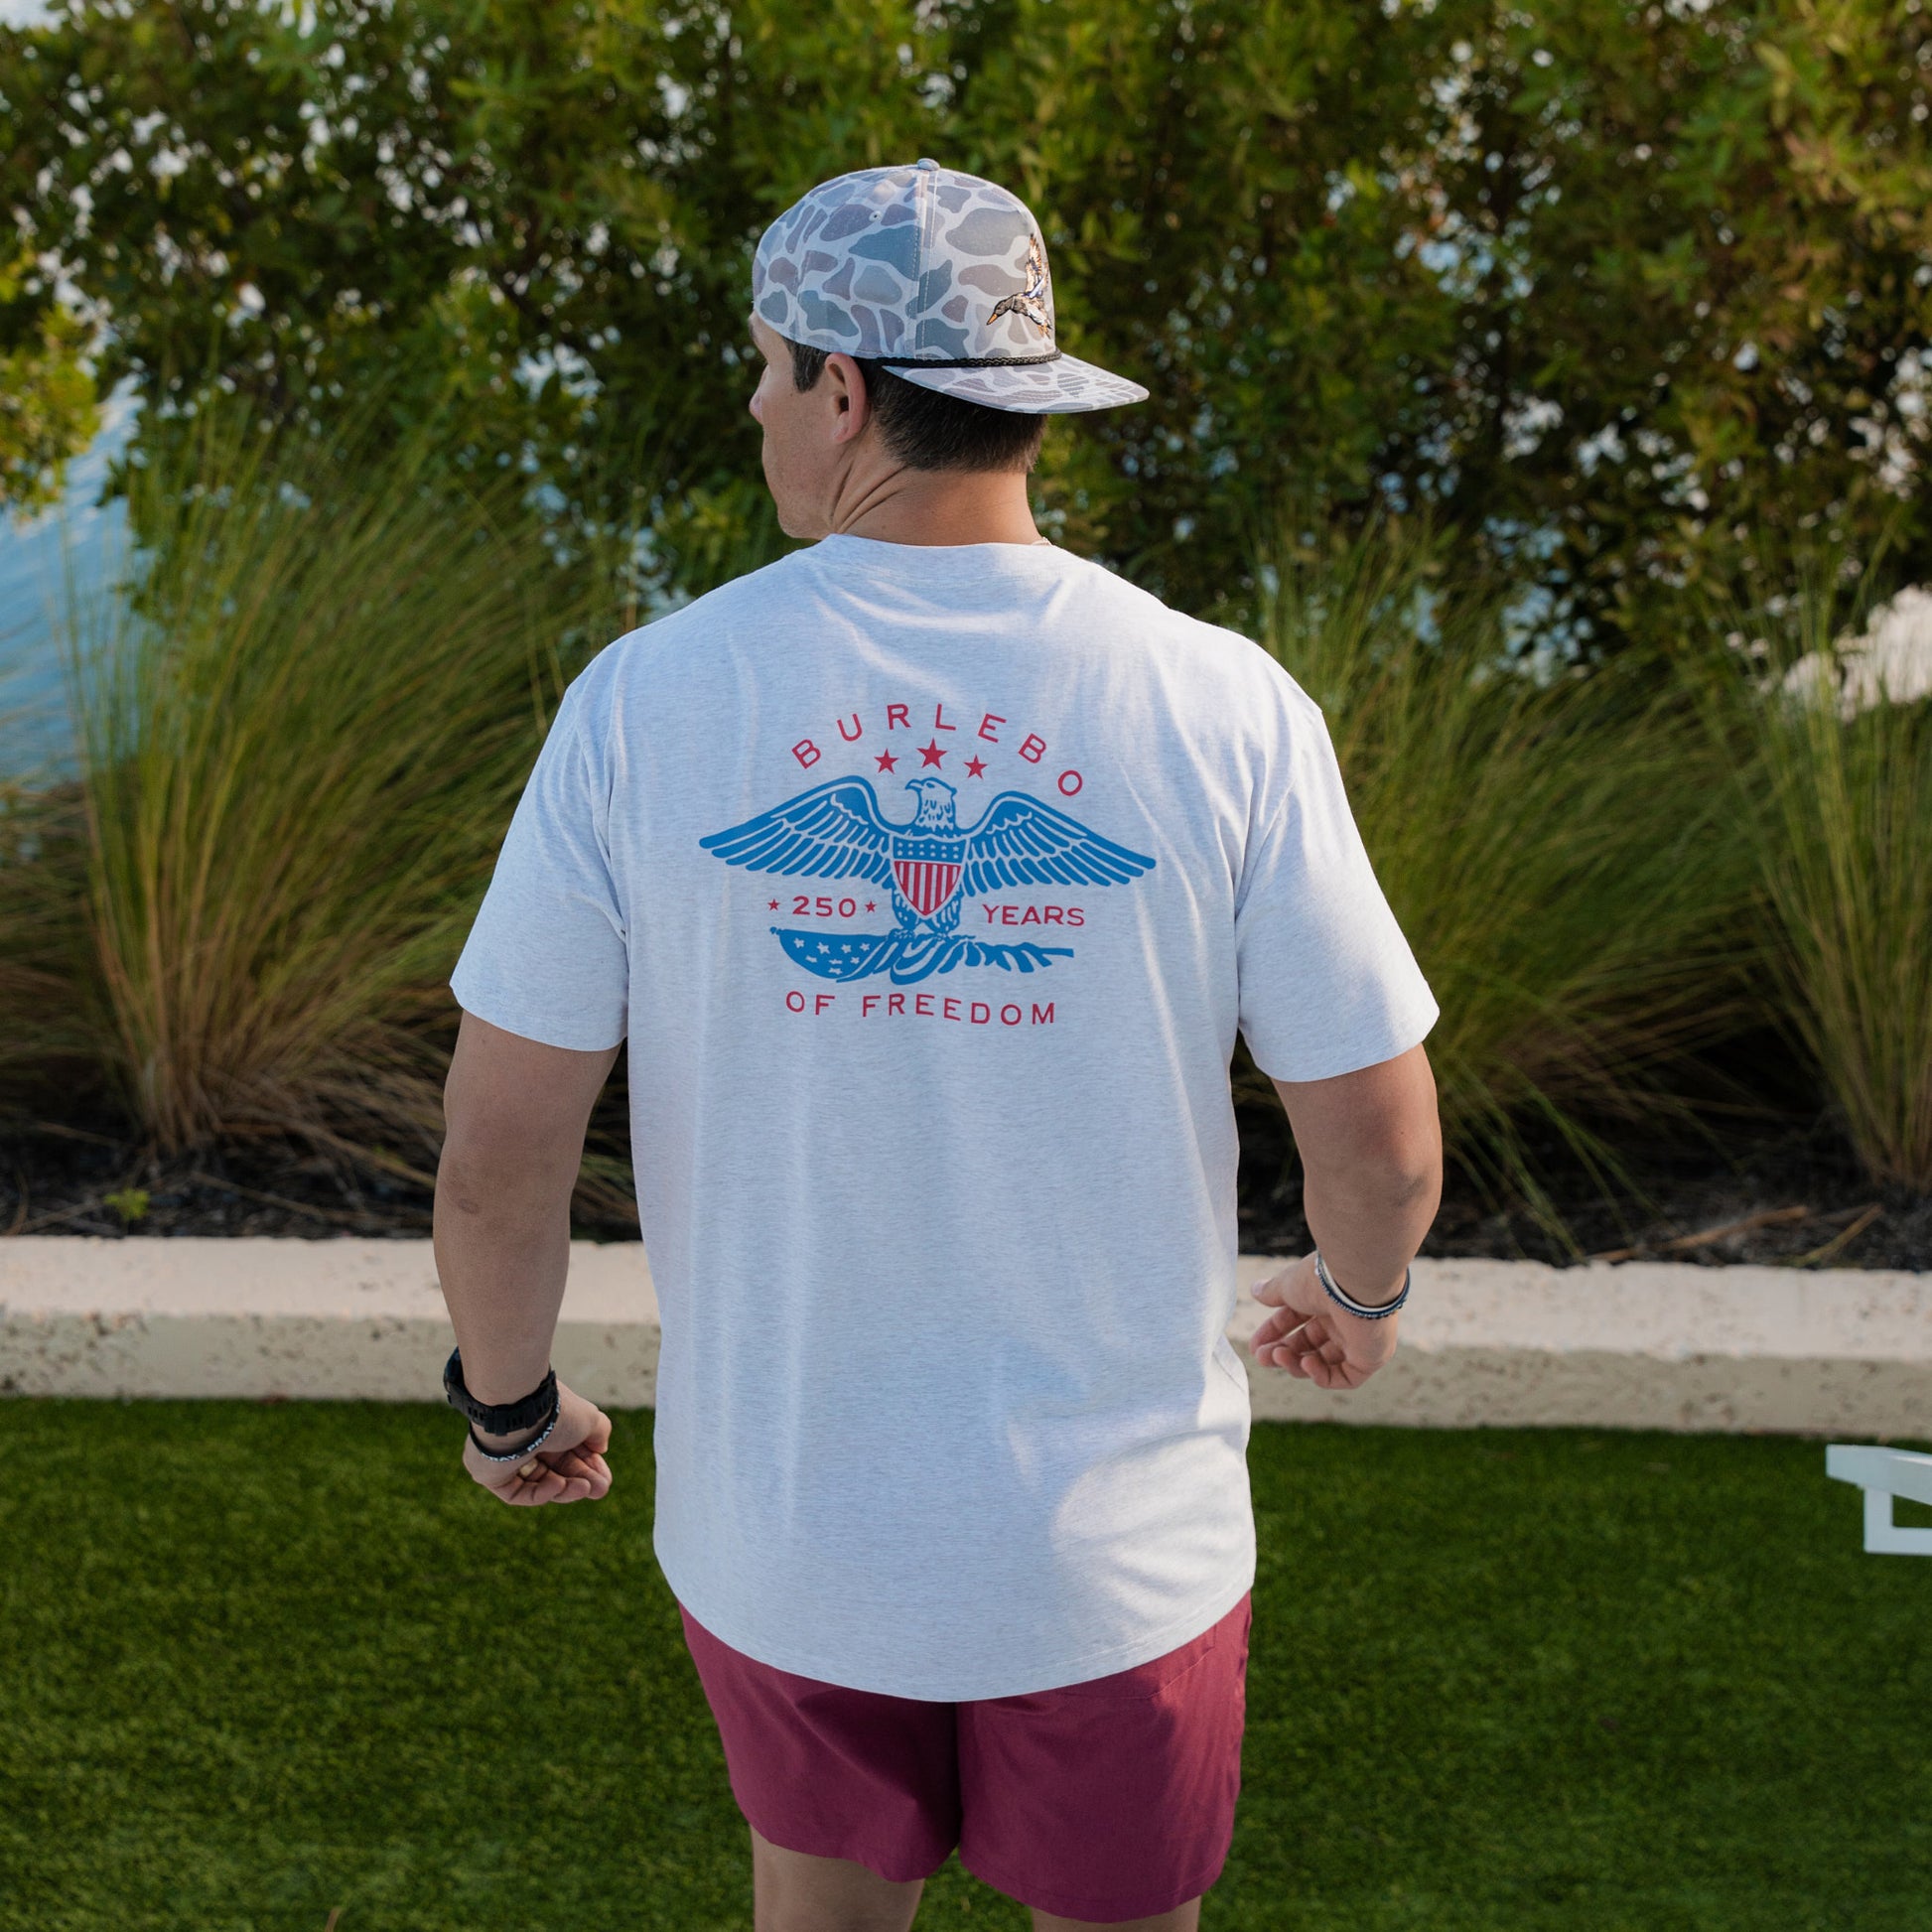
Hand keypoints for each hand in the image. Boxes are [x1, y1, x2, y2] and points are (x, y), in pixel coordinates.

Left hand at [462, 1380, 613, 1506]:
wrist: (518, 1410)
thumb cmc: (554, 1411)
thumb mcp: (589, 1418)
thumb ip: (598, 1431)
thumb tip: (600, 1449)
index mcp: (546, 1421)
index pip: (569, 1450)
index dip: (589, 1466)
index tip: (606, 1480)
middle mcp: (526, 1437)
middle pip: (556, 1468)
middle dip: (580, 1480)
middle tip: (600, 1491)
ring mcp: (506, 1457)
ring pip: (539, 1482)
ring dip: (565, 1489)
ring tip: (584, 1489)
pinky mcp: (491, 1474)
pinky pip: (517, 1492)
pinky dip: (540, 1493)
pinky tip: (558, 1485)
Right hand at [1247, 1253, 1400, 1390]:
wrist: (1355, 1284)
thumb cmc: (1321, 1279)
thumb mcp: (1288, 1285)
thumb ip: (1272, 1292)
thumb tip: (1255, 1290)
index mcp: (1325, 1299)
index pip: (1297, 1321)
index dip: (1274, 1333)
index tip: (1254, 1345)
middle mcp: (1342, 1320)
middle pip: (1308, 1345)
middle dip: (1282, 1352)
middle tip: (1262, 1357)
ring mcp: (1357, 1340)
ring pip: (1322, 1363)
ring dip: (1296, 1364)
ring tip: (1279, 1356)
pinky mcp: (1369, 1359)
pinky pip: (1344, 1377)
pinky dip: (1322, 1376)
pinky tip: (1307, 1364)